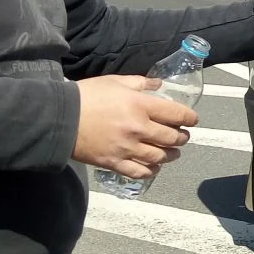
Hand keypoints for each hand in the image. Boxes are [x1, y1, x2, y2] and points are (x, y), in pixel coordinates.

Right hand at [72, 75, 198, 179]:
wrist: (60, 118)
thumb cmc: (87, 95)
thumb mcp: (115, 81)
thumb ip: (141, 83)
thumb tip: (159, 84)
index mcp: (140, 106)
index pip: (176, 114)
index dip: (189, 118)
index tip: (193, 120)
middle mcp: (138, 129)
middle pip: (171, 138)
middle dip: (182, 137)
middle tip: (183, 136)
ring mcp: (127, 148)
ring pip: (159, 157)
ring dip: (170, 155)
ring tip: (173, 153)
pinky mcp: (115, 163)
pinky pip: (139, 172)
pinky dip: (151, 171)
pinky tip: (154, 167)